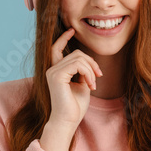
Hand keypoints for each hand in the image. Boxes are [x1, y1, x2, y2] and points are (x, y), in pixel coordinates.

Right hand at [39, 28, 102, 150]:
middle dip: (92, 62)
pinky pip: (78, 65)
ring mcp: (52, 71)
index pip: (56, 49)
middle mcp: (51, 69)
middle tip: (99, 76)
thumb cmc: (75, 106)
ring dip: (91, 71)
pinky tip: (91, 85)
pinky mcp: (56, 75)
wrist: (68, 120)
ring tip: (94, 84)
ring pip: (79, 58)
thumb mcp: (82, 85)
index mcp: (56, 71)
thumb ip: (83, 72)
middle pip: (76, 53)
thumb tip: (88, 62)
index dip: (63, 38)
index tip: (71, 30)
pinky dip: (88, 73)